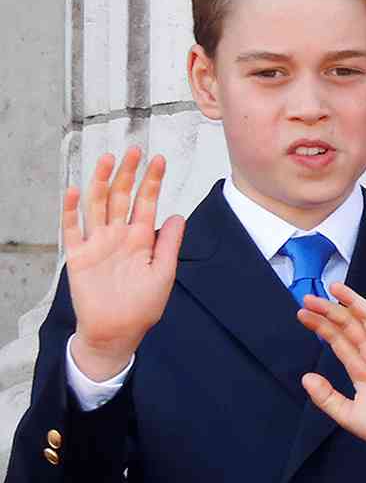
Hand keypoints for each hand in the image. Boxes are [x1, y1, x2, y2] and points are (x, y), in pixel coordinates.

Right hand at [63, 148, 185, 380]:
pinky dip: (71, 210)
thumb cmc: (142, 306)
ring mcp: (97, 244)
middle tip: (133, 150)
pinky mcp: (78, 257)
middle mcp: (118, 236)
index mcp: (141, 238)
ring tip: (106, 160)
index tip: (159, 160)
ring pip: (97, 206)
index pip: (146, 202)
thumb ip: (169, 244)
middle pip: (121, 197)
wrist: (117, 331)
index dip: (153, 181)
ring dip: (100, 182)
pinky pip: (72, 230)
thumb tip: (177, 215)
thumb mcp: (164, 274)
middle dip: (127, 173)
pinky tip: (75, 190)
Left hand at [299, 283, 365, 476]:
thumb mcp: (348, 415)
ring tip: (335, 289)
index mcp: (361, 370)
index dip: (322, 327)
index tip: (302, 314)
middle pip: (350, 327)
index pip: (339, 341)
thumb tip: (306, 377)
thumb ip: (327, 397)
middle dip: (330, 312)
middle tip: (308, 298)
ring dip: (353, 304)